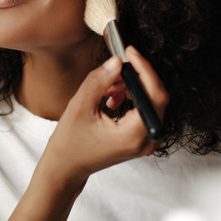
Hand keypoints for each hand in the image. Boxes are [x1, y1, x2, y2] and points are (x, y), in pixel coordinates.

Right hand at [42, 46, 168, 185]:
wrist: (66, 167)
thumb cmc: (70, 143)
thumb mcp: (80, 106)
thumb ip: (100, 81)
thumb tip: (117, 61)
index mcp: (134, 135)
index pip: (154, 95)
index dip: (144, 69)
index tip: (130, 52)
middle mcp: (146, 140)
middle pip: (155, 97)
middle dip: (134, 78)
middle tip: (114, 67)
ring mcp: (145, 141)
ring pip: (149, 101)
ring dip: (130, 87)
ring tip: (107, 88)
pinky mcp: (140, 138)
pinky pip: (143, 110)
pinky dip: (129, 98)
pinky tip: (110, 98)